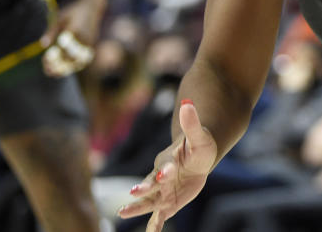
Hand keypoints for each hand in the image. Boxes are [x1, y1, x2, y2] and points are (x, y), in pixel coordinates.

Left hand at [41, 0, 97, 76]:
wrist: (92, 7)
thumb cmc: (73, 11)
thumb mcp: (60, 17)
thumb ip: (51, 31)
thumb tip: (43, 45)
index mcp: (75, 31)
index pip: (63, 49)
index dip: (54, 58)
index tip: (45, 60)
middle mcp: (84, 39)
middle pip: (71, 59)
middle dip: (60, 67)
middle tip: (48, 71)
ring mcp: (90, 43)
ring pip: (79, 61)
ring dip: (67, 69)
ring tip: (54, 73)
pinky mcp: (92, 45)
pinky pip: (83, 59)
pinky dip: (74, 65)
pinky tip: (64, 67)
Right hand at [117, 100, 217, 230]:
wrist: (196, 158)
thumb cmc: (198, 145)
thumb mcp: (199, 135)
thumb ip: (192, 123)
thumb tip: (188, 102)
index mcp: (168, 160)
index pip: (165, 166)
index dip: (165, 170)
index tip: (164, 173)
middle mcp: (161, 176)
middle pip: (150, 184)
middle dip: (143, 188)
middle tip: (133, 194)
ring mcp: (163, 191)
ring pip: (148, 200)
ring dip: (137, 207)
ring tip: (122, 213)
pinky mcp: (168, 202)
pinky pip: (159, 215)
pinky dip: (155, 224)